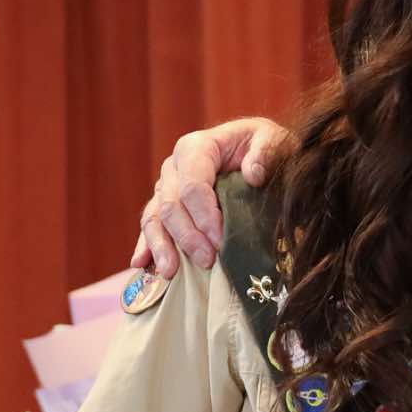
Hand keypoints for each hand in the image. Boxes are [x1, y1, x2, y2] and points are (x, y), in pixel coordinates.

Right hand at [130, 117, 289, 274]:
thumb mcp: (269, 139)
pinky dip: (146, 246)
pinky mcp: (164, 206)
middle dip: (188, 236)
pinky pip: (151, 226)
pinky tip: (141, 264)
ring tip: (170, 272)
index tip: (220, 241)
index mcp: (196, 148)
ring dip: (162, 246)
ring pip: (154, 218)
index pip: (192, 185)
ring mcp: (166, 187)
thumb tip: (253, 174)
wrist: (250, 147)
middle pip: (171, 205)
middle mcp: (174, 167)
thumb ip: (264, 152)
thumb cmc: (260, 144)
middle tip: (207, 261)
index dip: (203, 215)